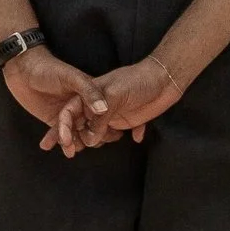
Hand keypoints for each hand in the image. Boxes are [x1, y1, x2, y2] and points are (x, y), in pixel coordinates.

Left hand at [3, 46, 109, 154]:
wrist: (22, 70)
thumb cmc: (49, 68)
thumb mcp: (71, 77)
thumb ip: (88, 91)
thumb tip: (103, 109)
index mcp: (91, 94)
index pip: (104, 113)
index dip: (106, 124)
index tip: (107, 136)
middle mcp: (82, 106)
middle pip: (92, 126)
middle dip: (91, 138)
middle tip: (88, 146)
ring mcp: (68, 114)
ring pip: (77, 133)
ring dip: (75, 143)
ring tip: (70, 151)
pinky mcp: (54, 120)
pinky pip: (61, 135)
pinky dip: (61, 143)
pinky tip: (61, 150)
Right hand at [57, 56, 184, 148]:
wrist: (166, 77)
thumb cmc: (138, 80)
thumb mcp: (115, 95)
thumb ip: (101, 117)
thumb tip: (90, 139)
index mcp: (90, 95)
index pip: (70, 112)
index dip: (63, 127)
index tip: (64, 142)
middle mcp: (98, 107)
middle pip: (79, 125)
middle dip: (72, 138)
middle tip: (70, 153)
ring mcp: (112, 114)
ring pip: (96, 133)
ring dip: (95, 141)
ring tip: (97, 145)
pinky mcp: (127, 121)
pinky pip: (118, 134)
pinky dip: (124, 137)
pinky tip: (136, 137)